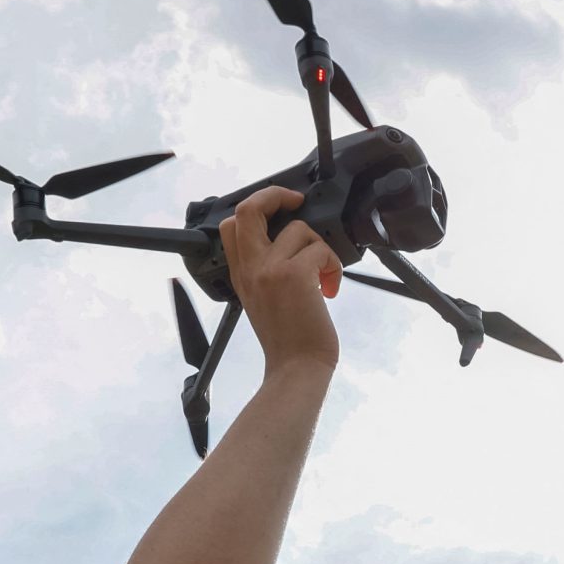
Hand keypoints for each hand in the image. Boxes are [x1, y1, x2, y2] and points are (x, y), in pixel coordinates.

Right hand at [220, 185, 342, 374]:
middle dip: (275, 195)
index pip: (230, 225)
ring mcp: (270, 269)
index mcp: (241, 274)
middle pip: (248, 208)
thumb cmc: (288, 341)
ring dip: (320, 248)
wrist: (297, 368)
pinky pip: (320, 249)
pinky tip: (331, 289)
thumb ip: (266, 272)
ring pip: (298, 228)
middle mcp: (250, 268)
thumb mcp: (262, 302)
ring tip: (324, 275)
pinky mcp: (295, 274)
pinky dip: (333, 266)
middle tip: (296, 202)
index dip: (255, 207)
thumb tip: (293, 244)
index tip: (278, 211)